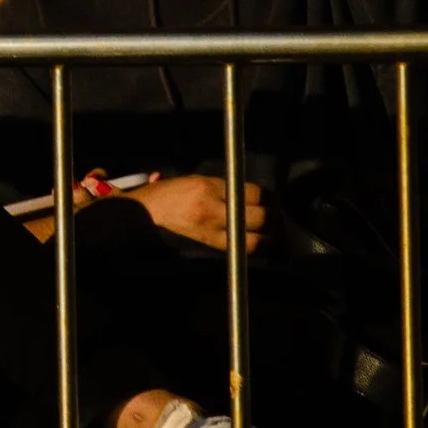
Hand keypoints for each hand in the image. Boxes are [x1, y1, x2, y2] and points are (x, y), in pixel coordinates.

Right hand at [125, 174, 266, 253]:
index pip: (250, 192)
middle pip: (255, 216)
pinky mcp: (207, 243)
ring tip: (276, 236)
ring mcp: (210, 228)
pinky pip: (236, 247)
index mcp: (209, 186)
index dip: (267, 198)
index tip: (273, 200)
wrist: (148, 212)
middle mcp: (212, 207)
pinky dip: (251, 246)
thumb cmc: (171, 192)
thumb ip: (224, 187)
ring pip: (250, 237)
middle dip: (272, 217)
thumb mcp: (198, 180)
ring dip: (268, 237)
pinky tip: (260, 244)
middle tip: (279, 217)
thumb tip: (251, 195)